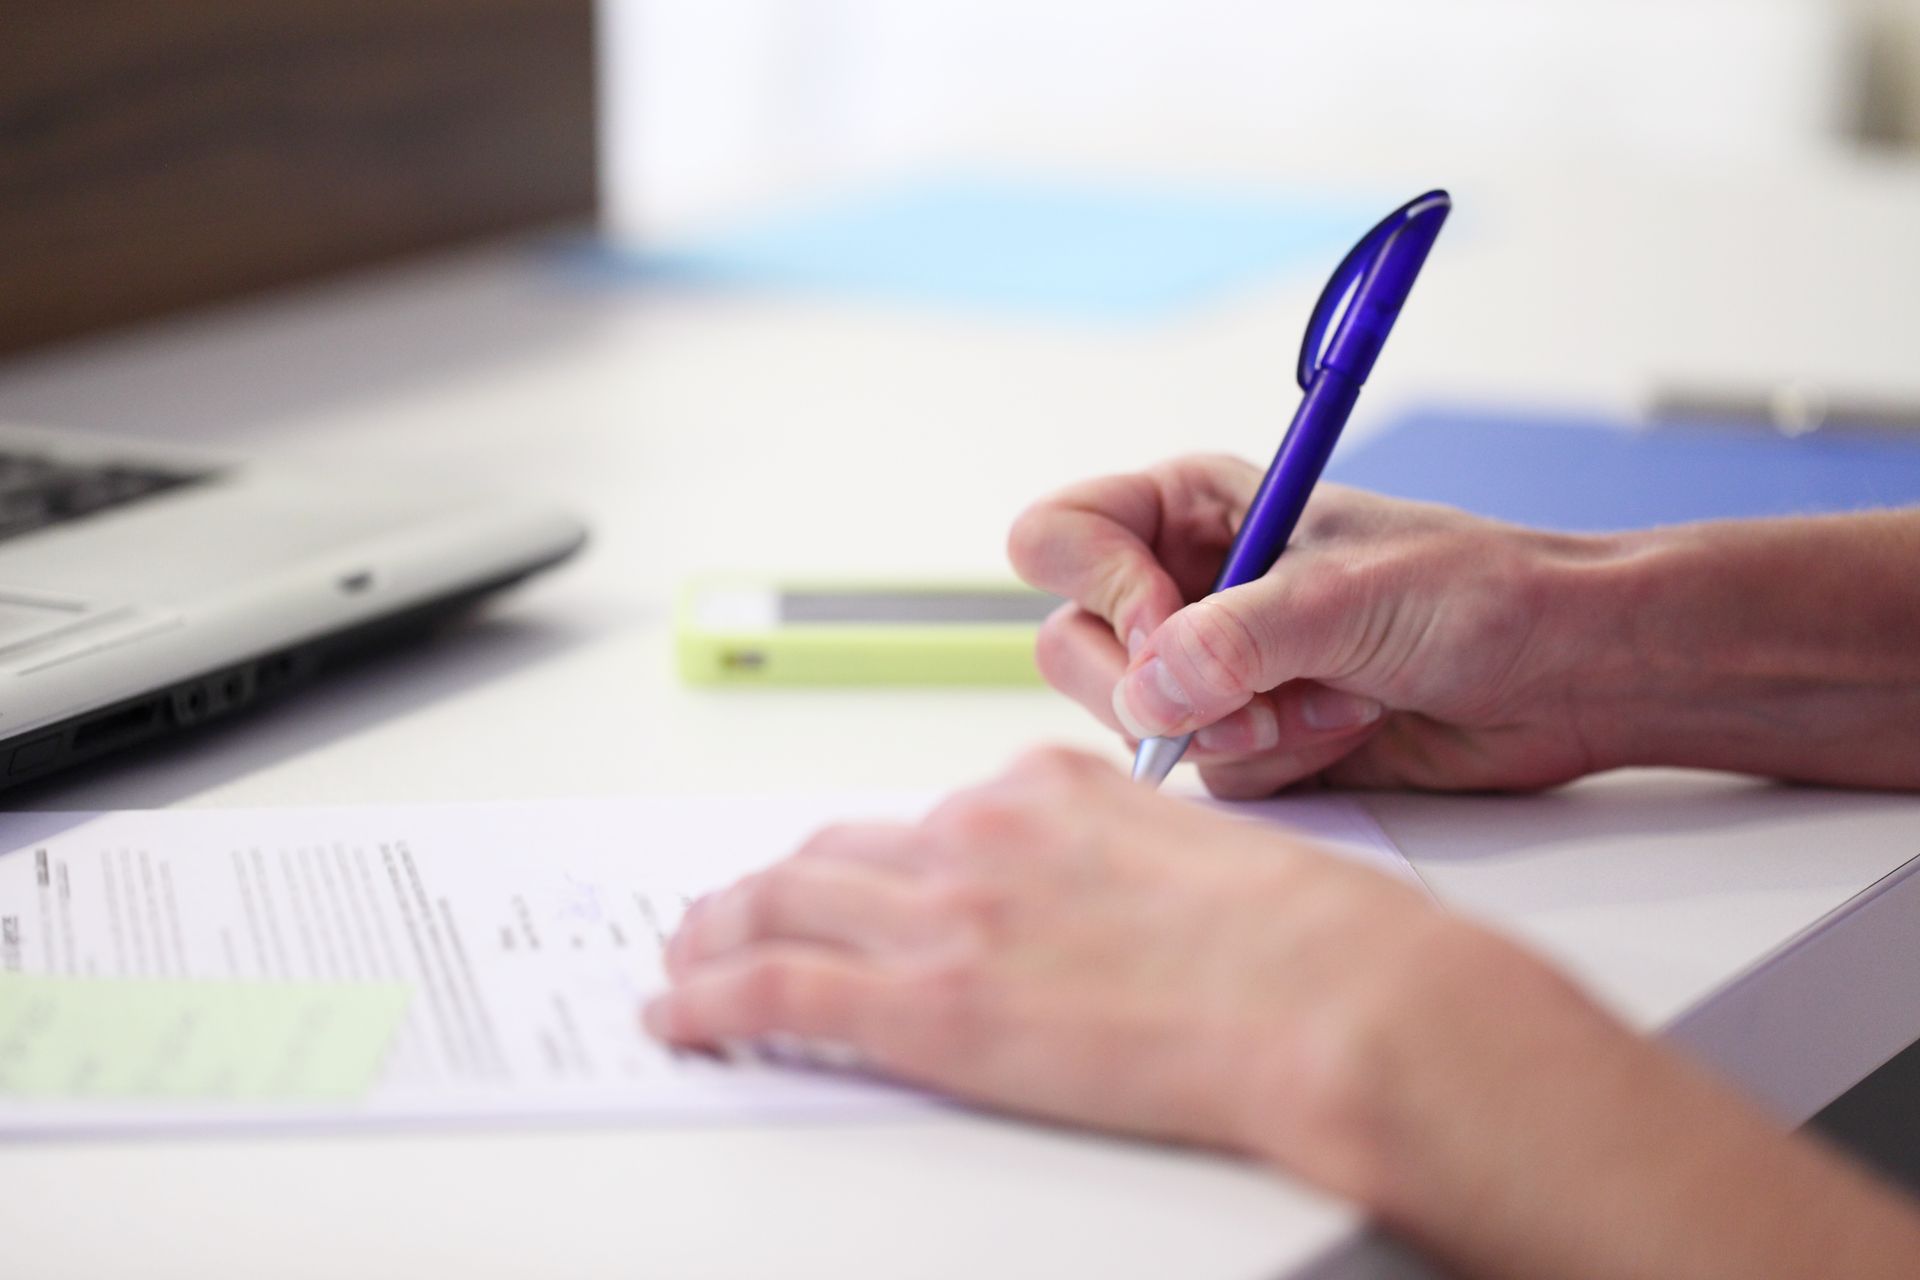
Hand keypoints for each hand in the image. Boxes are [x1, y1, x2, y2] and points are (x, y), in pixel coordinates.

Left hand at [648, 747, 1575, 1201]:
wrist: (1330, 998)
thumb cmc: (1306, 938)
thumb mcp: (1200, 853)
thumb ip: (1118, 858)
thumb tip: (1095, 896)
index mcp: (1047, 788)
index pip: (925, 818)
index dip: (872, 860)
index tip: (851, 881)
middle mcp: (978, 832)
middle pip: (832, 853)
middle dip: (773, 884)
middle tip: (734, 909)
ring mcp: (943, 913)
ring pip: (780, 906)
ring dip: (719, 931)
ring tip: (687, 956)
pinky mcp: (922, 1003)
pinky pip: (774, 991)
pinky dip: (706, 999)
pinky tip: (678, 1015)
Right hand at [1007, 454, 1630, 795]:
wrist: (1562, 672)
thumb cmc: (1474, 592)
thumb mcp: (1346, 596)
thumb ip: (1236, 641)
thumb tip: (1151, 695)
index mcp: (1190, 509)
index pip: (1060, 539)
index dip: (1101, 592)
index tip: (1171, 632)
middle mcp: (1184, 585)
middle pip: (1076, 647)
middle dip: (1162, 691)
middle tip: (1249, 705)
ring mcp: (1213, 668)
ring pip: (1138, 726)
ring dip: (1244, 731)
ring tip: (1338, 701)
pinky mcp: (1248, 737)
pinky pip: (1205, 775)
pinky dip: (1281, 763)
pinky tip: (1351, 727)